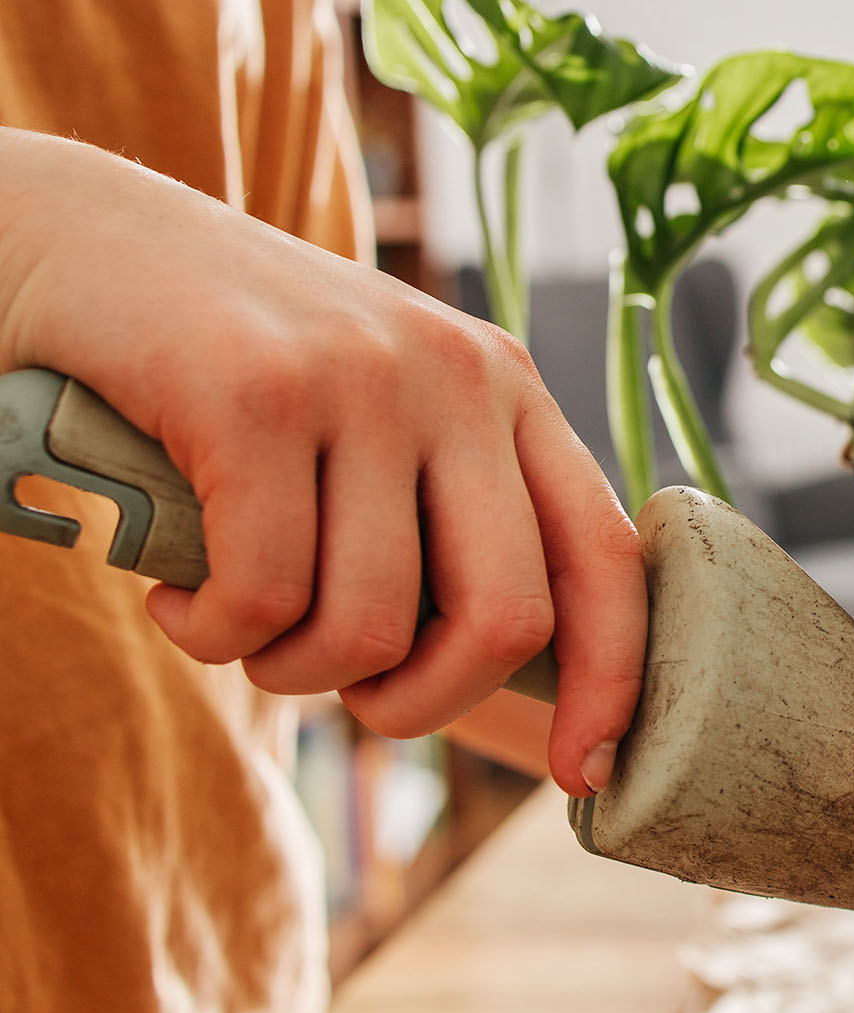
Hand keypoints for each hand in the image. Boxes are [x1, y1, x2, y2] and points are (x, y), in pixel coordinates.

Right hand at [0, 130, 644, 798]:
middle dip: (425, 705)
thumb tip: (514, 675)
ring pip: (372, 626)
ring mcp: (364, 377)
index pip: (606, 558)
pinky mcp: (256, 393)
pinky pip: (265, 595)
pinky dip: (214, 635)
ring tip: (239, 622)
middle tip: (355, 701)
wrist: (82, 241)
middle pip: (507, 618)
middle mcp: (460, 375)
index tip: (583, 771)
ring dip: (291, 672)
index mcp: (508, 390)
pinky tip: (177, 594)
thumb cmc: (235, 377)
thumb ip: (446, 520)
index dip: (612, 681)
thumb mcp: (376, 427)